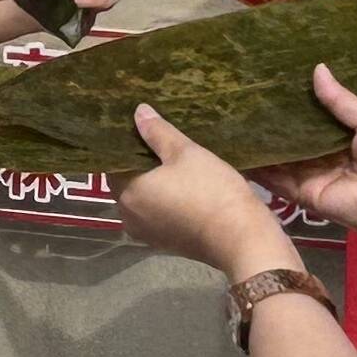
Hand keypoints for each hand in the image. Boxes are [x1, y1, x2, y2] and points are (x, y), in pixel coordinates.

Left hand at [115, 105, 286, 275]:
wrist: (242, 238)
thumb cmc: (210, 191)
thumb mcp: (186, 153)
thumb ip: (158, 132)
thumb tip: (138, 111)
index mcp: (127, 194)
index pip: (114, 164)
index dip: (126, 146)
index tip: (140, 130)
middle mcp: (130, 217)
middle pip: (128, 183)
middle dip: (142, 165)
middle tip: (160, 141)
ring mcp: (148, 234)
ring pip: (145, 200)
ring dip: (156, 184)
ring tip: (174, 161)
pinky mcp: (168, 244)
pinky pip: (159, 215)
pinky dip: (166, 201)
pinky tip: (184, 187)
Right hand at [249, 65, 356, 258]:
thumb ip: (340, 100)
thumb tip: (317, 68)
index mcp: (340, 140)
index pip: (309, 121)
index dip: (292, 106)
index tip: (269, 86)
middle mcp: (321, 158)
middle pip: (290, 139)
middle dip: (270, 123)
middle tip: (242, 99)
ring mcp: (310, 176)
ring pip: (279, 158)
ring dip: (259, 144)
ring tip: (231, 120)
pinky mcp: (303, 194)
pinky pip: (276, 180)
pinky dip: (258, 168)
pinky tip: (236, 150)